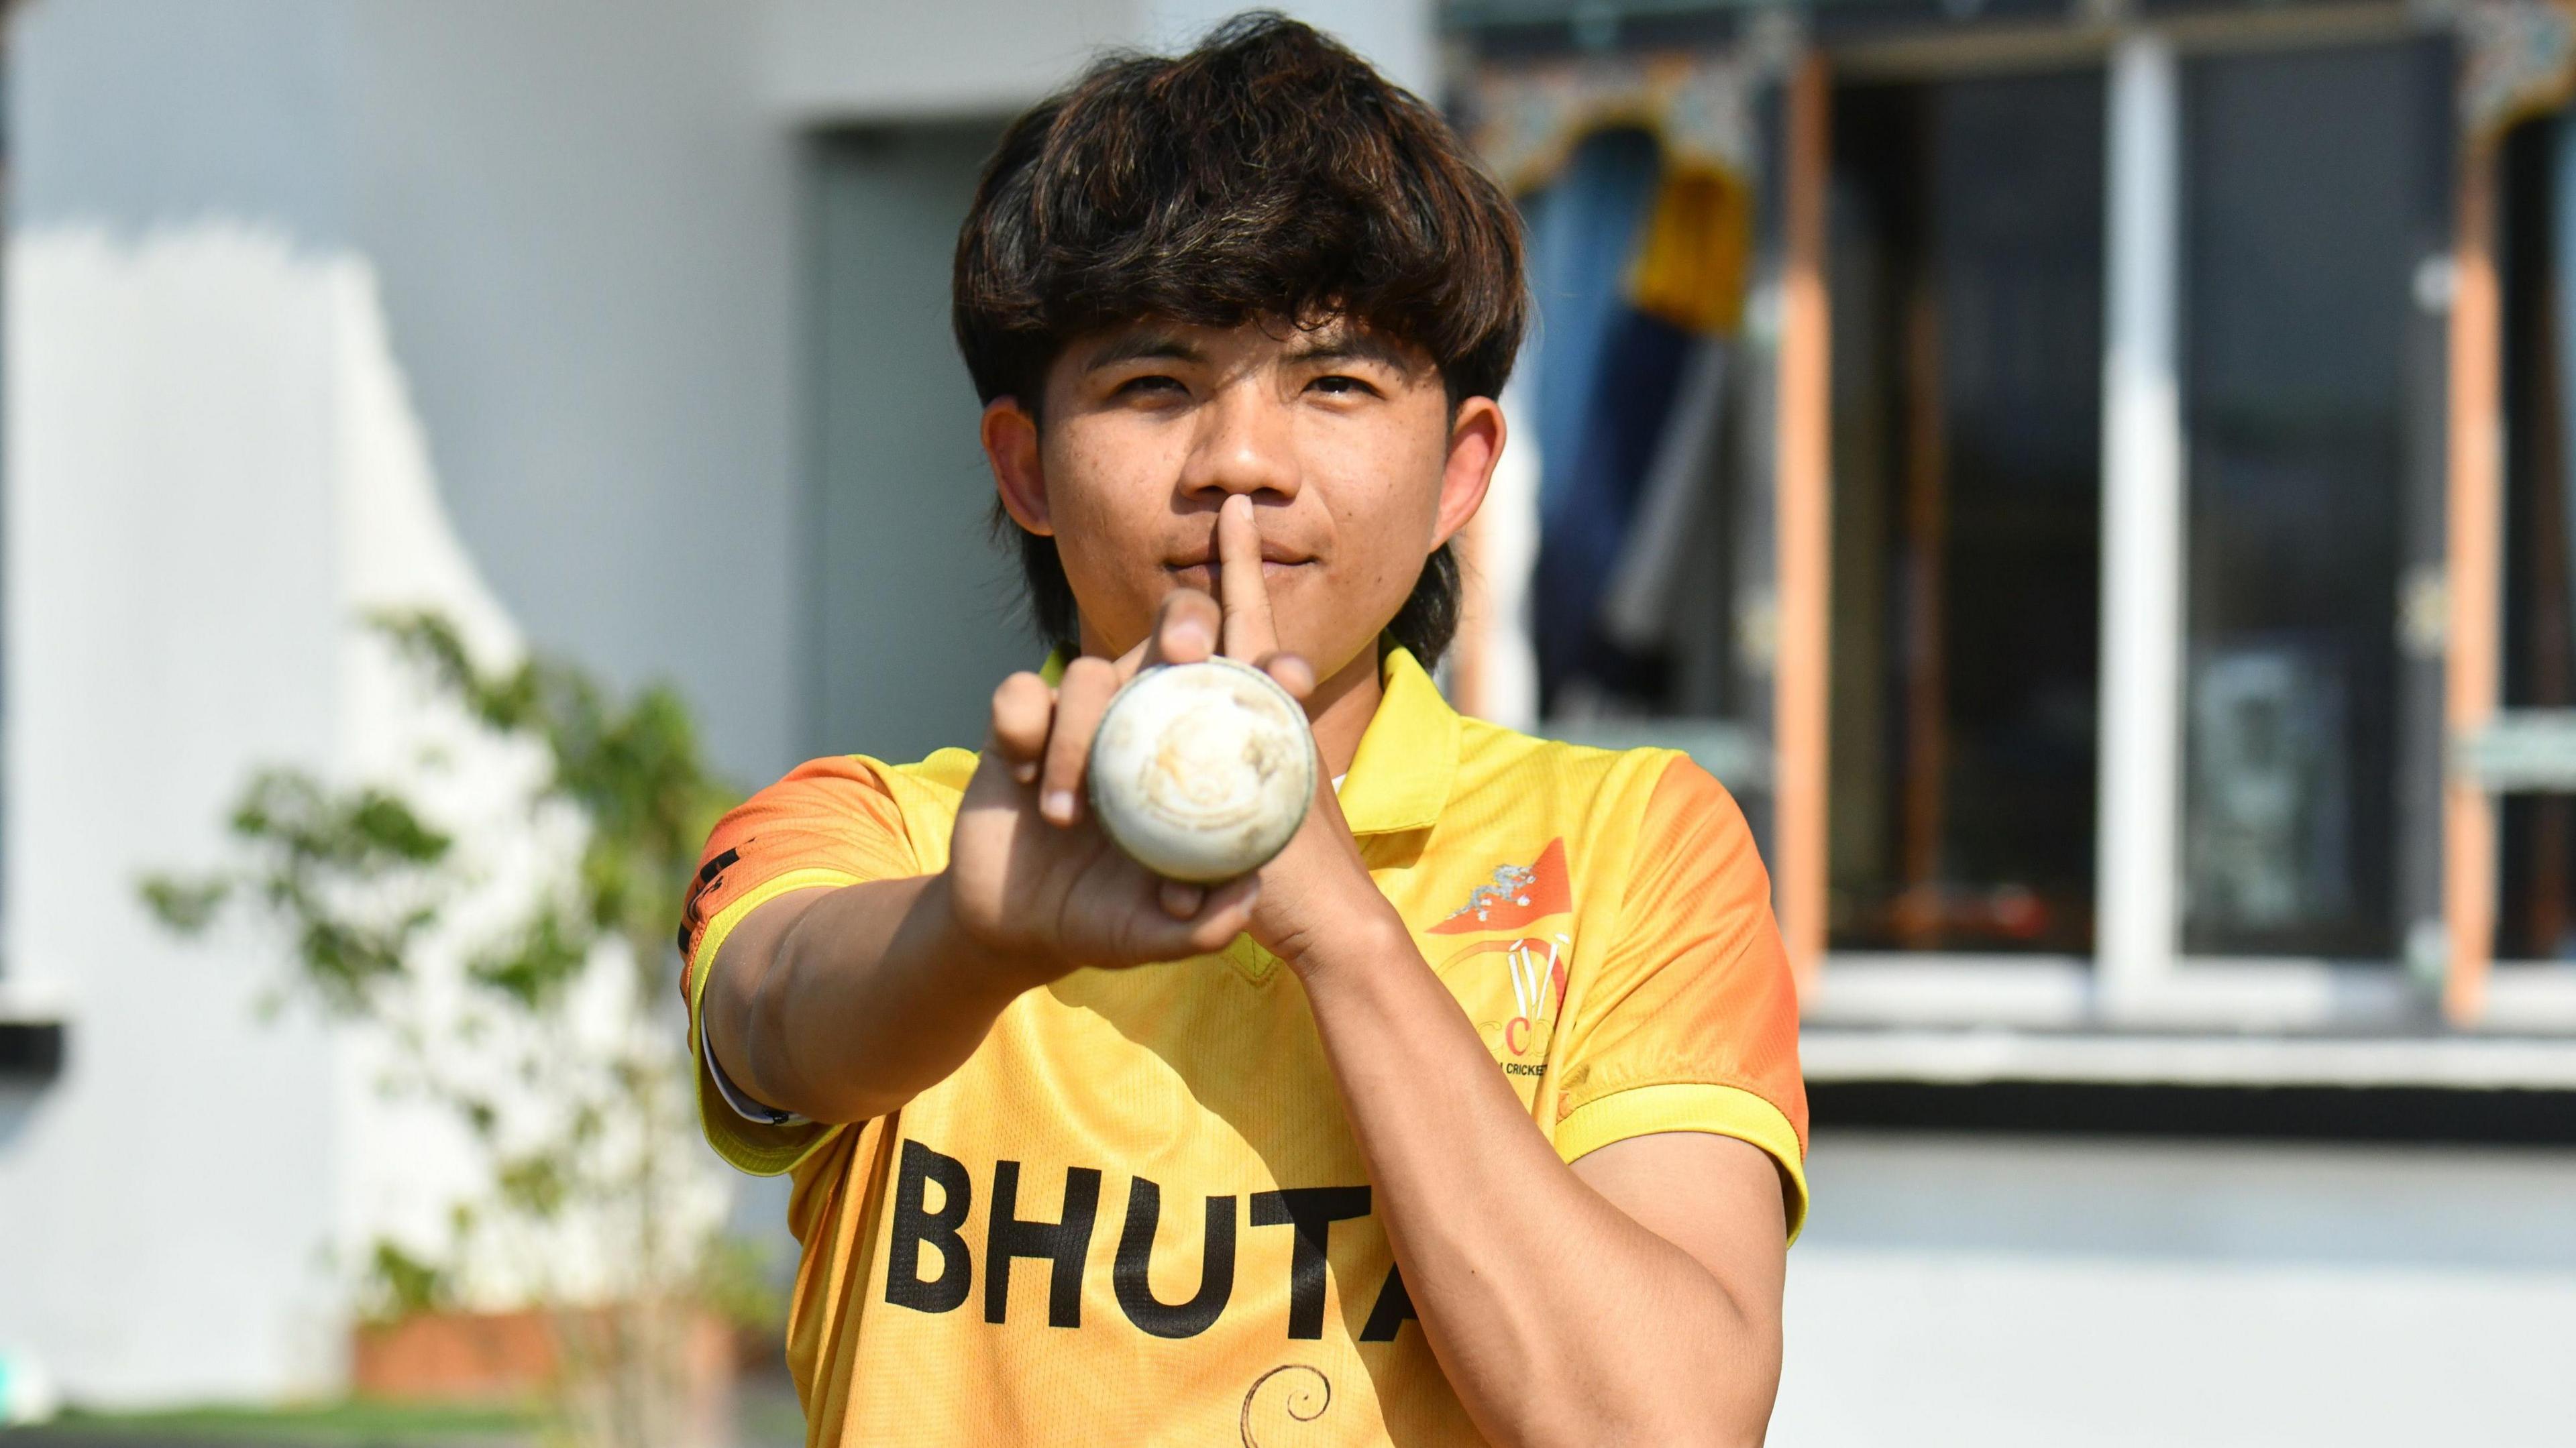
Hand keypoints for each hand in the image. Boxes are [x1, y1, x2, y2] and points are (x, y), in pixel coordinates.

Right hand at [944, 495, 1320, 979]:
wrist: (1015, 928)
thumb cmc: (1102, 920)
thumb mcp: (1156, 936)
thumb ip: (1206, 925)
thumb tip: (1248, 888)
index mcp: (1196, 759)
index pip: (1246, 694)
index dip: (1275, 673)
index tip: (1293, 680)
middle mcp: (1145, 721)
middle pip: (1176, 632)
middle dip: (1187, 624)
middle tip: (1184, 655)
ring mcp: (1083, 718)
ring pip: (1088, 673)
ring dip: (1076, 738)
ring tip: (1064, 816)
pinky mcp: (1022, 725)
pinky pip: (1020, 694)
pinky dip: (1023, 727)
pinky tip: (1025, 779)